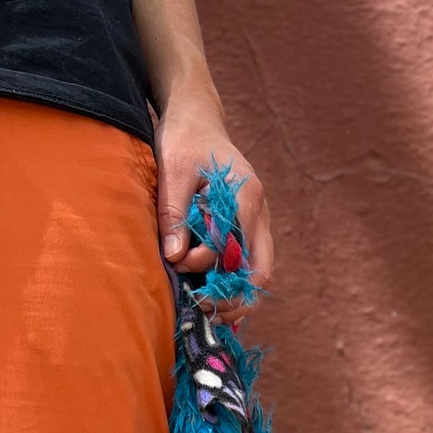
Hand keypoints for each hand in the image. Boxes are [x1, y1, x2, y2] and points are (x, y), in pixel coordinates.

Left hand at [154, 92, 273, 320]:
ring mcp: (259, 222)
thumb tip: (173, 257)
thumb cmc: (183, 140)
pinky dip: (238, 285)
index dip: (207, 264)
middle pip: (260, 270)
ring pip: (259, 272)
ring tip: (213, 314)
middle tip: (206, 312)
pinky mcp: (250, 228)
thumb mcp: (172, 172)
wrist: (197, 118)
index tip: (178, 265)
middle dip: (235, 296)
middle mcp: (260, 213)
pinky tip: (218, 300)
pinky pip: (251, 265)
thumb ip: (174, 214)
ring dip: (239, 296)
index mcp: (245, 196)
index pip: (234, 246)